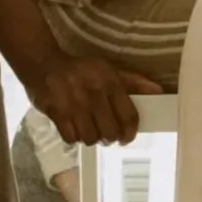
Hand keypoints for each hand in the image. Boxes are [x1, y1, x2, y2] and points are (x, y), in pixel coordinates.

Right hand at [26, 54, 163, 146]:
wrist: (43, 63)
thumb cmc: (80, 69)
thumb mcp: (109, 69)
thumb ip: (134, 82)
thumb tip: (159, 92)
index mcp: (110, 82)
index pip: (129, 117)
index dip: (130, 133)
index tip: (126, 138)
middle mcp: (94, 94)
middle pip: (110, 133)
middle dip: (109, 138)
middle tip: (105, 135)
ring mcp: (74, 105)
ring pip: (91, 138)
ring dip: (90, 137)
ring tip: (88, 129)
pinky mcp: (57, 113)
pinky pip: (71, 138)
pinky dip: (73, 137)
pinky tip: (73, 127)